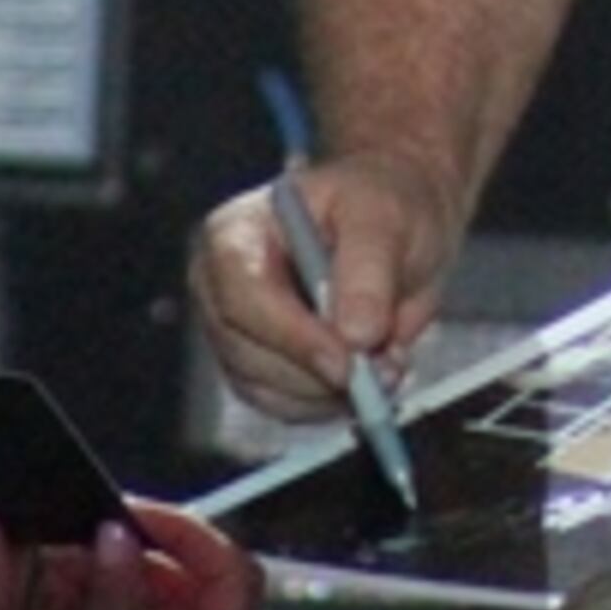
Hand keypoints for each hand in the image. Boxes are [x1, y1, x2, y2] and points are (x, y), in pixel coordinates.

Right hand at [189, 153, 457, 421]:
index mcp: (235, 233)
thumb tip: (356, 335)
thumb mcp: (384, 218)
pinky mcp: (257, 366)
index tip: (349, 362)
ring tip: (386, 367)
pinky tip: (367, 378)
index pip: (243, 294)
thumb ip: (369, 270)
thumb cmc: (379, 205)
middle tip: (384, 371)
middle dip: (317, 373)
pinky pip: (283, 405)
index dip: (293, 335)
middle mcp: (220, 286)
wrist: (390, 227)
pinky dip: (327, 403)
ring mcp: (234, 330)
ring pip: (264, 387)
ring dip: (328, 392)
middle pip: (246, 350)